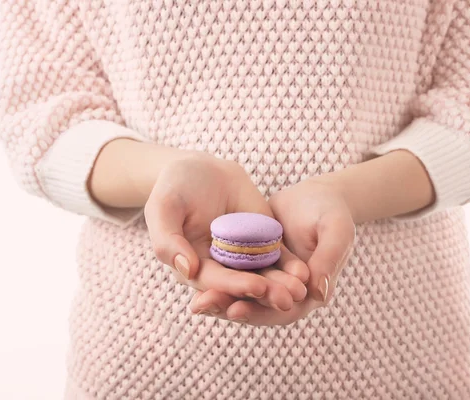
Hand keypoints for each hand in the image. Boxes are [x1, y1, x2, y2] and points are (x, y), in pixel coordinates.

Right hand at [143, 150, 308, 312]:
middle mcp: (220, 268)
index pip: (215, 281)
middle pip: (243, 285)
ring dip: (282, 285)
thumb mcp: (164, 208)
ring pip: (264, 275)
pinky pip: (277, 257)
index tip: (256, 287)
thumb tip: (186, 269)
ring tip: (301, 290)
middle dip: (265, 293)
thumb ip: (168, 240)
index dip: (235, 286)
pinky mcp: (262, 244)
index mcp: (193, 266)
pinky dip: (290, 266)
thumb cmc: (175, 188)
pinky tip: (305, 271)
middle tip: (287, 300)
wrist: (201, 169)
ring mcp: (243, 257)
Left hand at [188, 175, 354, 325]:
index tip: (234, 309)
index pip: (283, 311)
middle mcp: (289, 293)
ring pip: (243, 293)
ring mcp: (271, 279)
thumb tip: (318, 293)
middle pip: (257, 307)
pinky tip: (194, 272)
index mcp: (311, 293)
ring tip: (194, 299)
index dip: (259, 312)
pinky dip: (218, 275)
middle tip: (201, 305)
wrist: (319, 194)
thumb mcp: (336, 230)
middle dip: (228, 307)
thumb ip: (330, 259)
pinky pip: (235, 273)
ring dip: (219, 296)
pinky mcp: (257, 263)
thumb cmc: (332, 211)